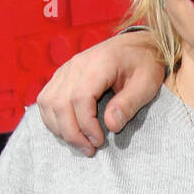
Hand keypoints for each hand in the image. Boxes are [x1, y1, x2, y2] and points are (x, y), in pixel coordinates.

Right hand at [37, 30, 165, 154]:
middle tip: (90, 149)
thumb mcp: (147, 83)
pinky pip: (46, 99)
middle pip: (59, 103)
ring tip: (80, 143)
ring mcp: (65, 69)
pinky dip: (53, 119)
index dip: (86, 124)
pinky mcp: (61, 76)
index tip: (100, 141)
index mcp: (98, 64)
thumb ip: (129, 104)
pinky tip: (69, 131)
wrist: (137, 44)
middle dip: (72, 132)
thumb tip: (111, 125)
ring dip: (59, 128)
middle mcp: (76, 65)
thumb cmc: (144, 64)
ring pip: (47, 103)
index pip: (80, 98)